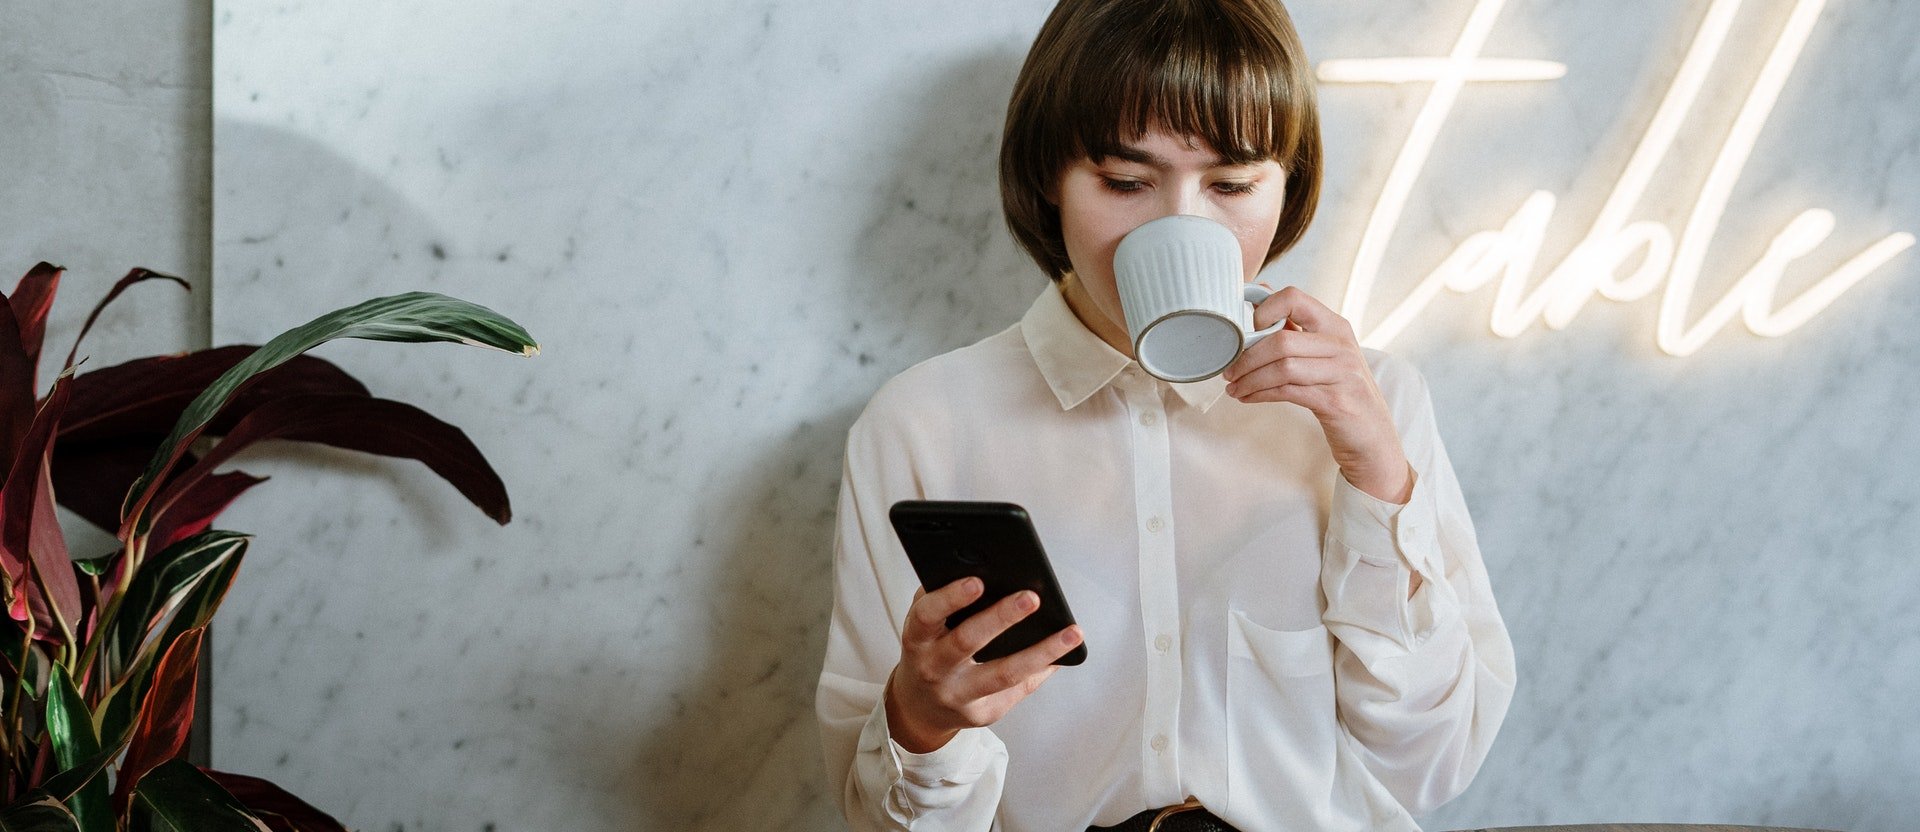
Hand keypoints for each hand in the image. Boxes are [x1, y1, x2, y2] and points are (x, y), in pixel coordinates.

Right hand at [885, 577, 1084, 753]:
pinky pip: (1019, 688)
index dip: (951, 598)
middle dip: (1001, 618)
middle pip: (967, 642)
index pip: (927, 616)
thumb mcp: (926, 624)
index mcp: (917, 639)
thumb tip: (992, 572)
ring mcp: (958, 696)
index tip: (978, 581)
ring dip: (1041, 651)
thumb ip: (945, 598)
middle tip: (1032, 597)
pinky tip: (1064, 654)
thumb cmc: (930, 649)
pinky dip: (1042, 668)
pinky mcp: (982, 714)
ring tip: (1071, 633)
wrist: (921, 707)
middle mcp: (933, 669)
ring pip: (1004, 673)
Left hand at [1222, 286, 1412, 503]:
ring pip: (1283, 367)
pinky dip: (1261, 394)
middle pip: (1282, 340)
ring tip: (1234, 388)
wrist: (1372, 436)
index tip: (1244, 331)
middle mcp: (1341, 345)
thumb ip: (1297, 328)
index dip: (1263, 309)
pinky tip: (1249, 397)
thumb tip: (1261, 295)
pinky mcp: (1336, 402)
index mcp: (1335, 326)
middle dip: (1247, 357)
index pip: (1294, 297)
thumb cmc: (1341, 391)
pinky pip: (1288, 392)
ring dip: (1250, 379)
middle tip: (1229, 370)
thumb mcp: (1325, 354)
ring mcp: (1342, 373)